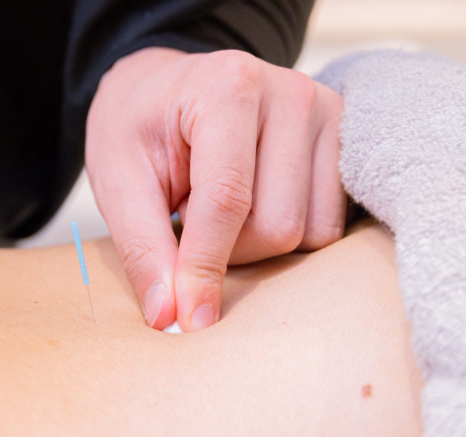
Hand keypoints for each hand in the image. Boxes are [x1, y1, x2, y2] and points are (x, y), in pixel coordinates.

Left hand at [86, 47, 346, 330]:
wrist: (164, 88)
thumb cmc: (139, 127)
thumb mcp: (117, 180)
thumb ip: (143, 249)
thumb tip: (170, 317)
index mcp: (226, 86)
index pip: (227, 199)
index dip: (205, 268)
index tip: (190, 321)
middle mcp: (290, 92)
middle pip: (277, 225)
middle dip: (229, 249)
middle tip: (191, 218)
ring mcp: (328, 114)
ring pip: (309, 233)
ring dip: (259, 244)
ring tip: (224, 206)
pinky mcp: (347, 141)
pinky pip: (329, 227)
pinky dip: (289, 235)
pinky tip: (258, 203)